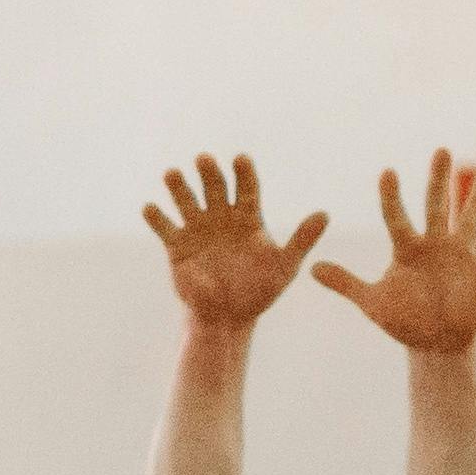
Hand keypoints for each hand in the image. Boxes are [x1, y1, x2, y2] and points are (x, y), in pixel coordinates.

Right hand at [142, 154, 327, 332]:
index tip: (241, 158)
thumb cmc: (259, 290)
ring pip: (186, 200)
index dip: (244, 173)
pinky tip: (150, 208)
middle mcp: (221, 217)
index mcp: (248, 218)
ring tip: (172, 174)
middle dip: (209, 173)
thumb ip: (302, 240)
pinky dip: (156, 217)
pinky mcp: (177, 245)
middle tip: (204, 160)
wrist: (228, 316)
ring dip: (178, 186)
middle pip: (214, 187)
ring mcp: (197, 228)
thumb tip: (325, 214)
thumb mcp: (284, 267)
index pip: (246, 189)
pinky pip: (165, 227)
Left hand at [316, 149, 475, 357]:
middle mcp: (436, 243)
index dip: (392, 197)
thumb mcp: (373, 303)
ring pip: (472, 217)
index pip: (397, 217)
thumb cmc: (404, 319)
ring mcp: (461, 255)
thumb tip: (311, 268)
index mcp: (408, 248)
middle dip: (439, 179)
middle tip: (440, 151)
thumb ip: (346, 283)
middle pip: (438, 205)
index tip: (387, 173)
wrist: (435, 342)